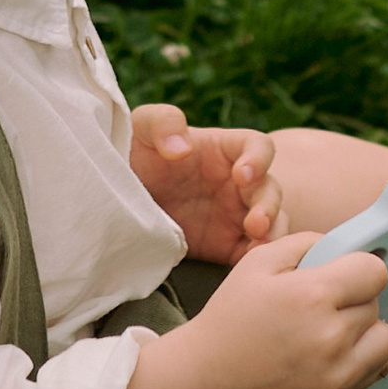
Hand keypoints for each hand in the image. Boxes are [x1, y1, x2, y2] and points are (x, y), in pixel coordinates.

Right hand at [112, 233, 387, 388]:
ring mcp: (338, 371)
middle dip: (358, 296)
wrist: (210, 379)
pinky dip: (375, 354)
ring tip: (344, 323)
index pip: (375, 271)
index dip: (363, 266)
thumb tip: (346, 247)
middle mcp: (331, 334)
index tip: (348, 271)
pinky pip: (380, 369)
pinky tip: (365, 342)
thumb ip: (308, 242)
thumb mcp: (258, 261)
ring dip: (371, 326)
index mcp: (311, 294)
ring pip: (387, 338)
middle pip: (376, 302)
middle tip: (329, 300)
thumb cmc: (232, 317)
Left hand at [127, 102, 279, 264]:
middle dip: (268, 205)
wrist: (116, 203)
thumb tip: (182, 147)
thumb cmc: (132, 155)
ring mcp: (235, 215)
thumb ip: (163, 123)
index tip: (242, 175)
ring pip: (272, 222)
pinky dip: (255, 258)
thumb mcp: (139, 129)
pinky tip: (248, 265)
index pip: (258, 147)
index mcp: (225, 150)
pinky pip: (251, 252)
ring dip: (271, 233)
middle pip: (270, 189)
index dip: (258, 159)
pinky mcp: (227, 246)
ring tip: (257, 245)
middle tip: (255, 222)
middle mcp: (237, 182)